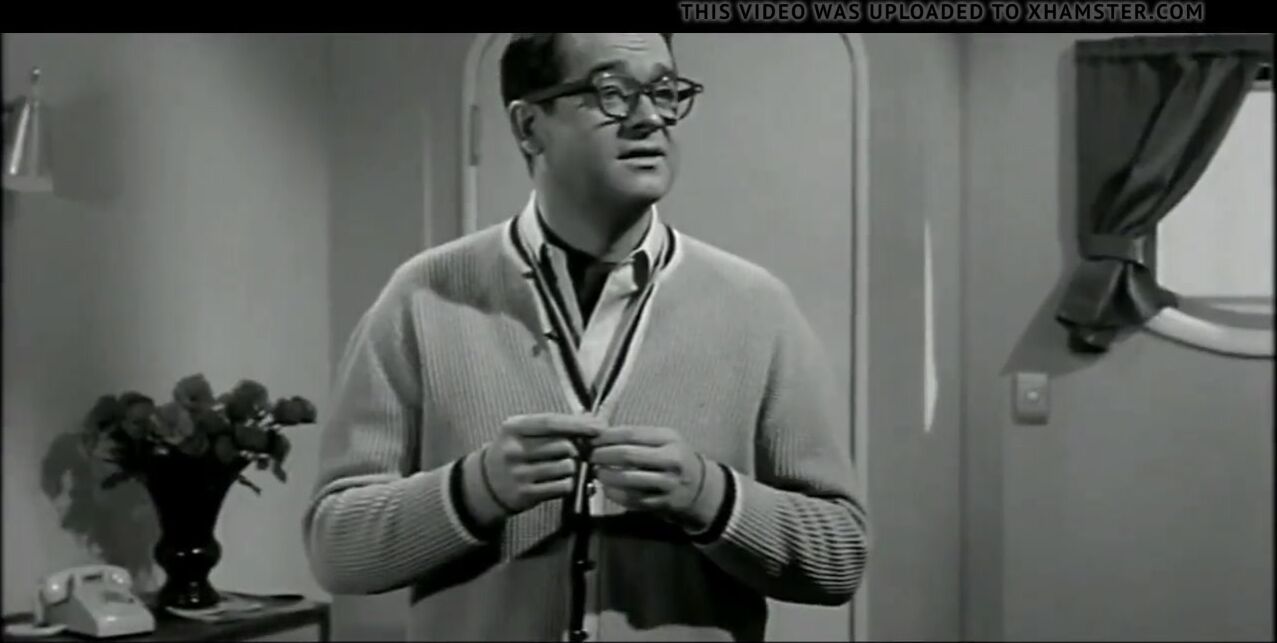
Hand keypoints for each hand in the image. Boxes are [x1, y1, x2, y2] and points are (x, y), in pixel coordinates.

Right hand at [478, 413, 602, 516]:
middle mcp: (513, 450)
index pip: (550, 422)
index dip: (577, 424)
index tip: (599, 427)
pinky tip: (559, 481)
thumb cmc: (516, 451)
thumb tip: (593, 420)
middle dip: (575, 449)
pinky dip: (568, 483)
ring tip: (562, 467)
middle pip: (563, 445)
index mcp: (513, 428)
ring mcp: (519, 474)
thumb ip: (554, 426)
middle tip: (574, 452)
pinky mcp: (525, 494)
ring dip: (572, 467)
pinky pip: (563, 486)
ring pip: (566, 467)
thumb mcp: (524, 432)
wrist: (487, 483)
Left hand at [588, 426, 716, 527]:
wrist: (699, 486)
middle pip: (628, 455)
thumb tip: (599, 433)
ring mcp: (668, 484)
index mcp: (669, 439)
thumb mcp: (664, 440)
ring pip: (628, 479)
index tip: (591, 439)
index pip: (631, 434)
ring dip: (606, 476)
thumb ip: (637, 436)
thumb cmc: (673, 457)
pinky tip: (607, 488)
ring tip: (597, 472)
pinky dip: (614, 494)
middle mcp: (671, 460)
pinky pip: (632, 499)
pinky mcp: (662, 503)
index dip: (606, 437)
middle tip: (591, 457)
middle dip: (603, 455)